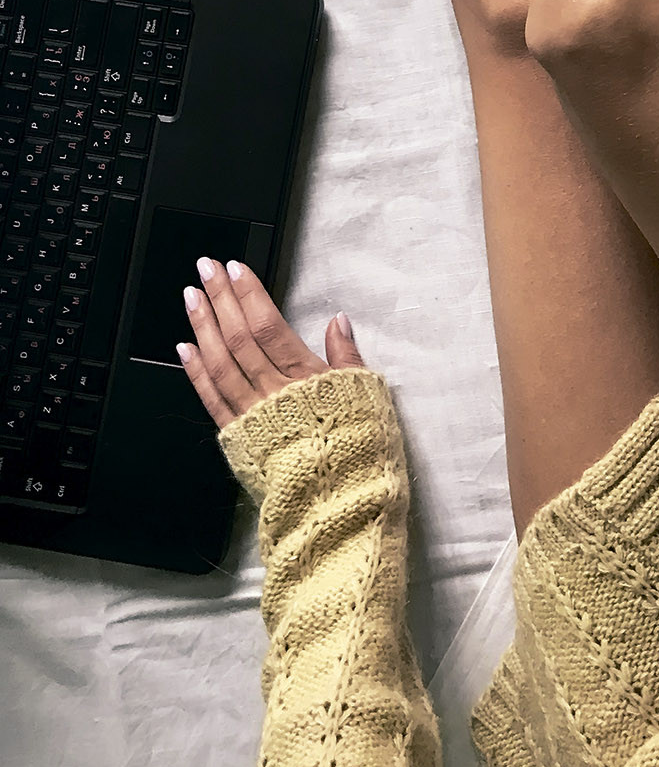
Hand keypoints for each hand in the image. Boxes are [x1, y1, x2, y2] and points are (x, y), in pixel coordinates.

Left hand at [177, 257, 365, 429]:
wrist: (339, 498)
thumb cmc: (356, 447)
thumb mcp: (366, 394)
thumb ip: (348, 356)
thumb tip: (338, 322)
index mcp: (306, 377)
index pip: (269, 325)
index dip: (249, 294)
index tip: (235, 269)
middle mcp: (273, 391)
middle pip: (240, 336)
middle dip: (221, 298)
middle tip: (206, 268)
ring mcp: (251, 414)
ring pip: (220, 362)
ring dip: (203, 325)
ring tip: (191, 297)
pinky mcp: (238, 437)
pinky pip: (212, 399)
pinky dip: (196, 371)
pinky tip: (185, 347)